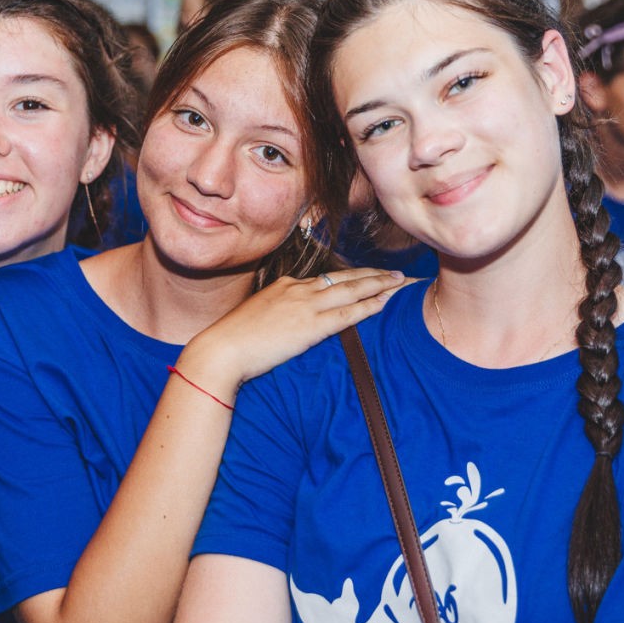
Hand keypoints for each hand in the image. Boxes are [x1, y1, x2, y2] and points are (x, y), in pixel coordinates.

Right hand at [179, 268, 406, 396]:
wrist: (222, 349)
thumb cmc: (233, 340)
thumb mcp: (257, 318)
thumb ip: (277, 315)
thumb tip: (287, 323)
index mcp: (286, 286)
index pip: (327, 278)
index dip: (352, 276)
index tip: (369, 275)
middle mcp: (299, 290)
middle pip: (345, 277)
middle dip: (374, 274)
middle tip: (397, 273)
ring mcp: (306, 306)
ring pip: (352, 289)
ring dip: (379, 284)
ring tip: (401, 282)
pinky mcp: (310, 326)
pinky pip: (347, 314)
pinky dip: (369, 306)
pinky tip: (385, 303)